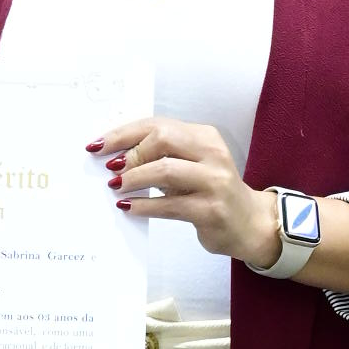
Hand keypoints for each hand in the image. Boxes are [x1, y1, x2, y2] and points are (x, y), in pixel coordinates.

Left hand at [93, 116, 281, 267]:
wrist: (250, 223)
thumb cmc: (211, 192)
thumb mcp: (191, 165)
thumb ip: (162, 156)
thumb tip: (116, 157)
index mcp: (205, 137)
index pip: (158, 125)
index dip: (124, 134)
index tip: (98, 145)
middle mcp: (212, 154)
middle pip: (163, 139)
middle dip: (131, 153)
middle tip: (112, 169)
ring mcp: (214, 182)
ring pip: (165, 170)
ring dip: (134, 178)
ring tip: (116, 187)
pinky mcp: (211, 210)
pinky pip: (169, 205)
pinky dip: (144, 205)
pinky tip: (128, 207)